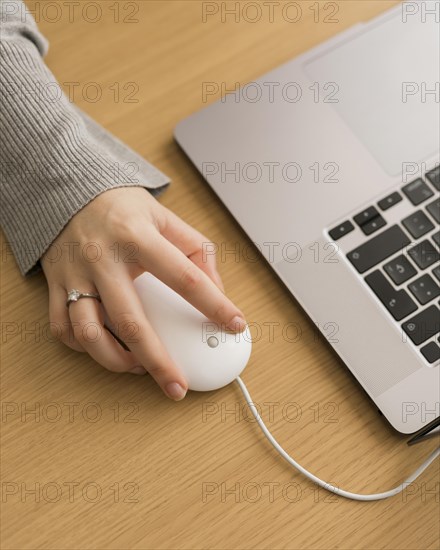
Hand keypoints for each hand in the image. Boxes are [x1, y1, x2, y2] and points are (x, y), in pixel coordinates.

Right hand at [41, 187, 246, 400]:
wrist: (69, 190)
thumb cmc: (122, 207)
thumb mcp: (166, 217)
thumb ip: (196, 251)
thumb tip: (217, 290)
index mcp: (138, 237)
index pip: (185, 278)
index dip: (214, 305)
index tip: (235, 324)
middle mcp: (104, 259)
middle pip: (132, 322)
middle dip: (158, 362)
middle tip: (178, 386)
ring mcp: (76, 275)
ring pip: (90, 334)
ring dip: (117, 361)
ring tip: (140, 368)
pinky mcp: (56, 285)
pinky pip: (63, 329)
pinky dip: (85, 349)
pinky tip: (107, 349)